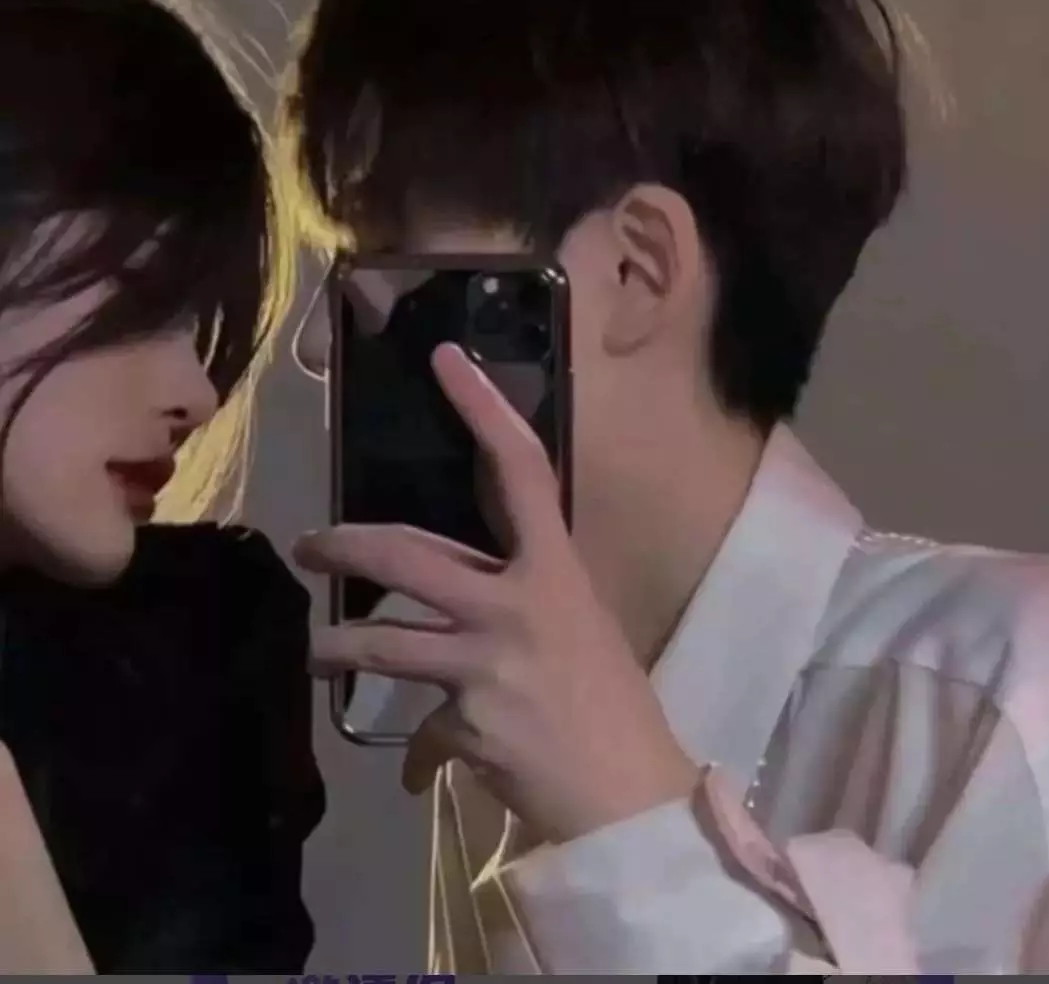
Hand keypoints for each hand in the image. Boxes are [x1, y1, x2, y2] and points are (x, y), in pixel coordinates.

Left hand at [294, 343, 697, 843]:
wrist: (632, 795)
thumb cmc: (616, 704)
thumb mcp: (579, 629)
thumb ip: (520, 605)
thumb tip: (466, 612)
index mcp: (555, 571)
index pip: (521, 472)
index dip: (483, 410)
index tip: (445, 360)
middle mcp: (516, 605)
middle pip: (407, 554)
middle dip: (346, 546)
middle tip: (310, 545)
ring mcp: (485, 664)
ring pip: (381, 643)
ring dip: (335, 649)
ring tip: (314, 654)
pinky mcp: (465, 723)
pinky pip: (421, 732)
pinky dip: (415, 752)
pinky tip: (412, 770)